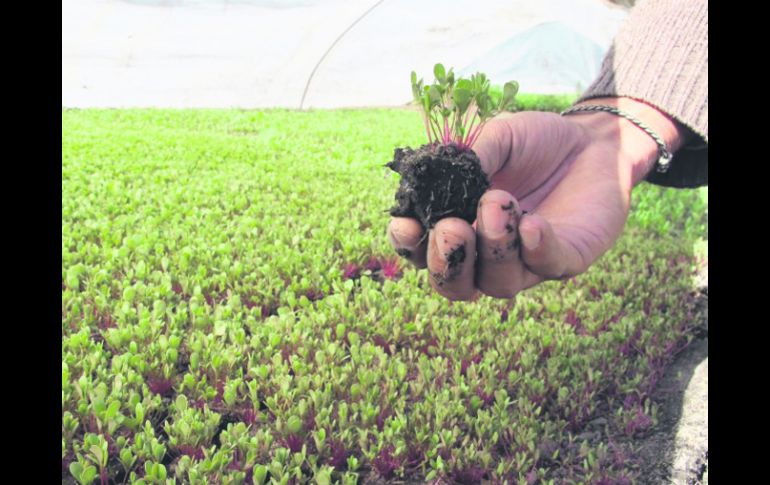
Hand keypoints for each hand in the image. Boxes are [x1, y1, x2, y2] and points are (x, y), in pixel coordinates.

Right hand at [387, 97, 689, 300]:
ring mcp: (524, 263)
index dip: (407, 244)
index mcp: (457, 224)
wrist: (593, 141)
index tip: (406, 225)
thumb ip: (473, 156)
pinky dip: (535, 248)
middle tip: (452, 228)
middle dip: (446, 262)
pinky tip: (533, 221)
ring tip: (500, 203)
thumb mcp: (499, 137)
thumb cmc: (535, 142)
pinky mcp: (564, 260)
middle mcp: (484, 253)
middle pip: (452, 284)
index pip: (419, 249)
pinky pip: (544, 267)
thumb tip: (445, 172)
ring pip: (497, 284)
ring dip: (492, 248)